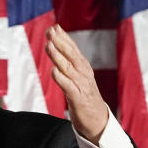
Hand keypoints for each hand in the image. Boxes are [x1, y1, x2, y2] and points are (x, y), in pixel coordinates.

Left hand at [44, 24, 108, 142]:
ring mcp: (81, 86)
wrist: (98, 120)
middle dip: (60, 42)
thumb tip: (56, 44)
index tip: (54, 27)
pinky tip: (54, 71)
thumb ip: (69, 62)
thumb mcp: (78, 77)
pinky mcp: (78, 98)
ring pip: (68, 68)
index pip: (73, 49)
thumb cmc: (85, 97)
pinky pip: (68, 87)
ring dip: (58, 56)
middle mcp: (83, 74)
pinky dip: (61, 78)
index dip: (64, 37)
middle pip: (71, 55)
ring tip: (49, 46)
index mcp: (83, 68)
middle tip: (50, 32)